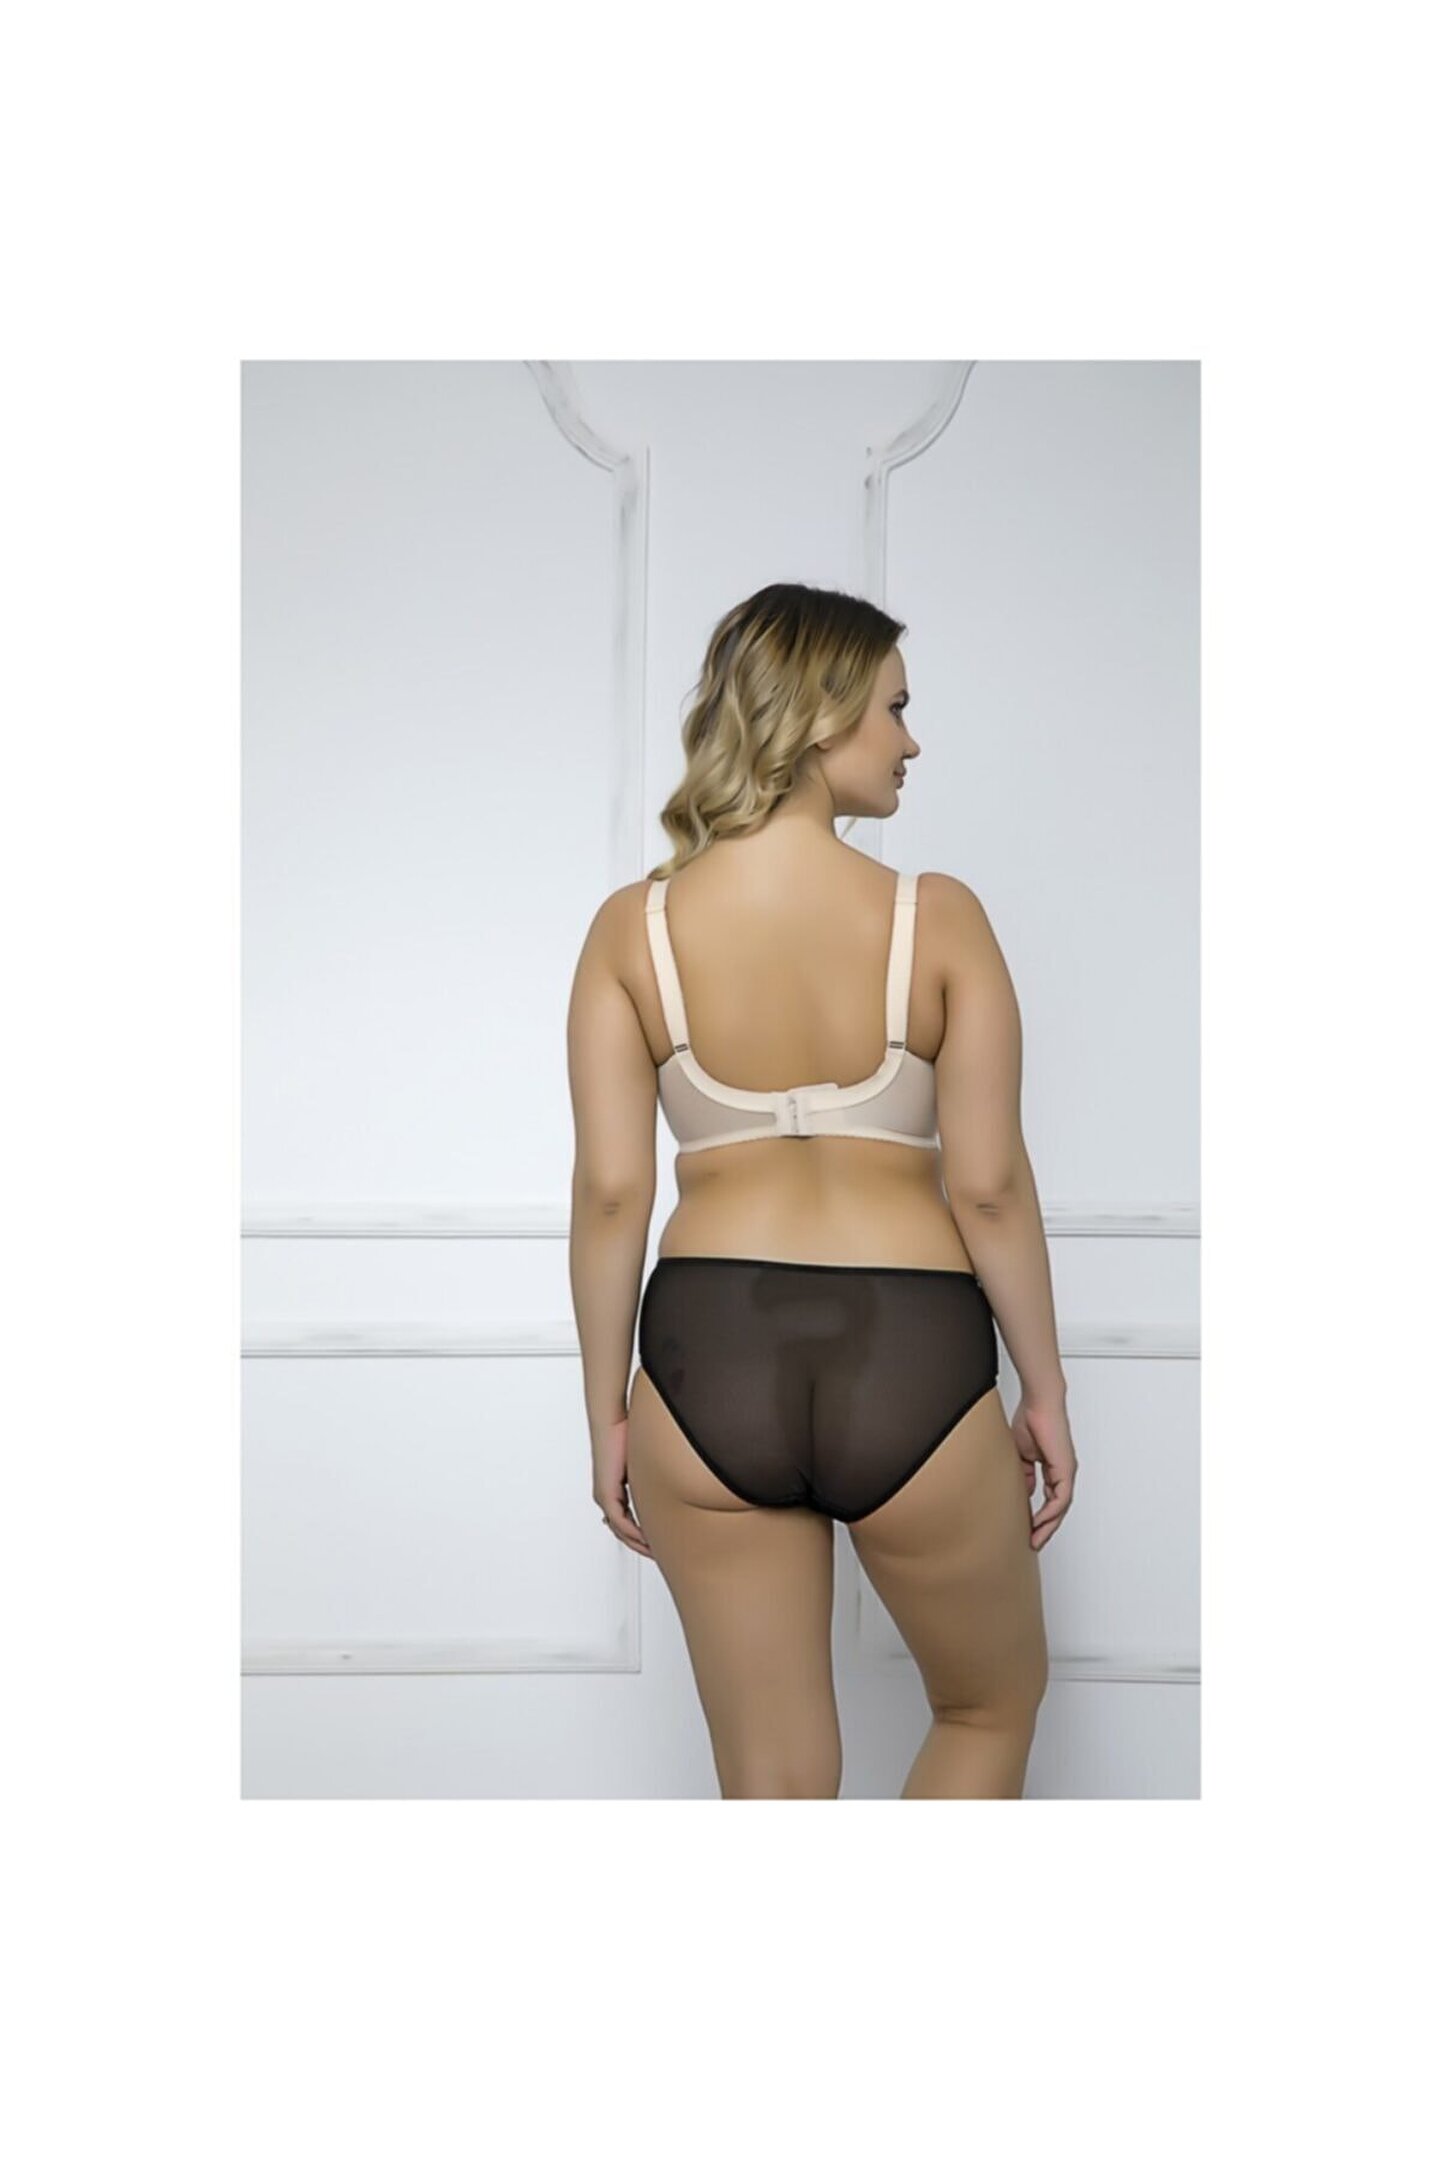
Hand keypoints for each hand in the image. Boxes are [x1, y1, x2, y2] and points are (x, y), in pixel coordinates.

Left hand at [591, 1416, 652, 1559]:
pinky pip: (620, 1522)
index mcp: (615, 1490)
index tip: (657, 1543)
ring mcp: (605, 1497)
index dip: (642, 1535)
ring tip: (654, 1552)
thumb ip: (653, 1476)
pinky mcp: (606, 1494)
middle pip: (623, 1531)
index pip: (628, 1521)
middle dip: (641, 1545)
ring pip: (620, 1530)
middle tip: (657, 1555)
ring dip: (638, 1543)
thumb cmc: (627, 1434)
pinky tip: (646, 1540)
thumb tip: (671, 1477)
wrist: (612, 1421)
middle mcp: (607, 1497)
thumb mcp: (645, 1462)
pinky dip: (634, 1533)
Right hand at [1010, 1395, 1076, 1551]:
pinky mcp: (1065, 1469)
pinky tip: (1039, 1522)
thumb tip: (1023, 1492)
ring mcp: (1066, 1472)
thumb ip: (1024, 1473)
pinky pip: (1060, 1498)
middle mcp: (1063, 1473)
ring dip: (1048, 1525)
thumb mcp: (1022, 1454)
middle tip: (1033, 1543)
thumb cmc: (1030, 1420)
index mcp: (1054, 1469)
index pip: (1049, 1499)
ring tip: (1035, 1539)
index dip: (1039, 1516)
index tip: (1027, 1529)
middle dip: (1045, 1528)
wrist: (1039, 1403)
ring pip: (1061, 1507)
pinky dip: (1050, 1512)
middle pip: (1057, 1508)